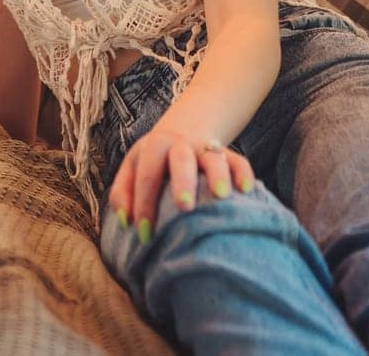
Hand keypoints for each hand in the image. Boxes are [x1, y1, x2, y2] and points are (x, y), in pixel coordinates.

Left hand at [107, 126, 254, 241]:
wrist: (178, 135)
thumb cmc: (151, 164)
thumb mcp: (131, 170)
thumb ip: (122, 193)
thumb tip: (125, 220)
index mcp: (153, 147)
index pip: (146, 175)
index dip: (143, 203)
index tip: (144, 233)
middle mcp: (180, 144)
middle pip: (181, 159)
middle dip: (182, 182)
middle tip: (184, 207)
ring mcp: (205, 148)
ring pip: (213, 157)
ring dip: (217, 175)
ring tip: (222, 196)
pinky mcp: (227, 154)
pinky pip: (238, 160)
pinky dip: (242, 173)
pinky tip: (246, 190)